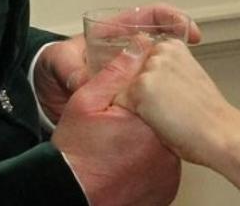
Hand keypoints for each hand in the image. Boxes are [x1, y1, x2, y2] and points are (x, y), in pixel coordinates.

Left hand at [35, 4, 201, 122]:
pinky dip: (161, 89)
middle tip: (194, 47)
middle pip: (162, 37)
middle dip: (181, 39)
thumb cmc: (53, 68)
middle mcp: (125, 48)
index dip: (170, 17)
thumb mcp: (59, 64)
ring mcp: (128, 68)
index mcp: (114, 32)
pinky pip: (149, 85)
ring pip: (158, 62)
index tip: (185, 27)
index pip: (148, 16)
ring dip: (175, 65)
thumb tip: (82, 81)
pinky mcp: (127, 89)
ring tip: (188, 75)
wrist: (44, 92)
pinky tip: (171, 98)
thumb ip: (71, 70)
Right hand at [51, 39, 180, 205]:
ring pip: (168, 140)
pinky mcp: (167, 188)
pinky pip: (167, 164)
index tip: (131, 100)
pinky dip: (154, 160)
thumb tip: (138, 47)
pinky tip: (134, 159)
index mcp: (147, 121)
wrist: (71, 193)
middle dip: (151, 115)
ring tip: (127, 143)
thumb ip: (114, 73)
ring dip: (154, 137)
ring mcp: (168, 171)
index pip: (161, 93)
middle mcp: (164, 148)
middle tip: (124, 126)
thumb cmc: (74, 152)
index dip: (146, 92)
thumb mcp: (85, 102)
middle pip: (166, 117)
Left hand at [119, 39, 239, 167]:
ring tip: (165, 114)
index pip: (142, 61)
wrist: (219, 132)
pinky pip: (120, 104)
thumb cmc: (208, 114)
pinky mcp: (140, 87)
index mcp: (174, 46)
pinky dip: (131, 117)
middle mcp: (160, 50)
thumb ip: (167, 71)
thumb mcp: (189, 78)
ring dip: (136, 105)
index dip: (152, 84)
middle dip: (141, 92)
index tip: (168, 95)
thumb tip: (150, 79)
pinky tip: (156, 121)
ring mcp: (149, 68)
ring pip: (124, 89)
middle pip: (130, 74)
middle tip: (169, 107)